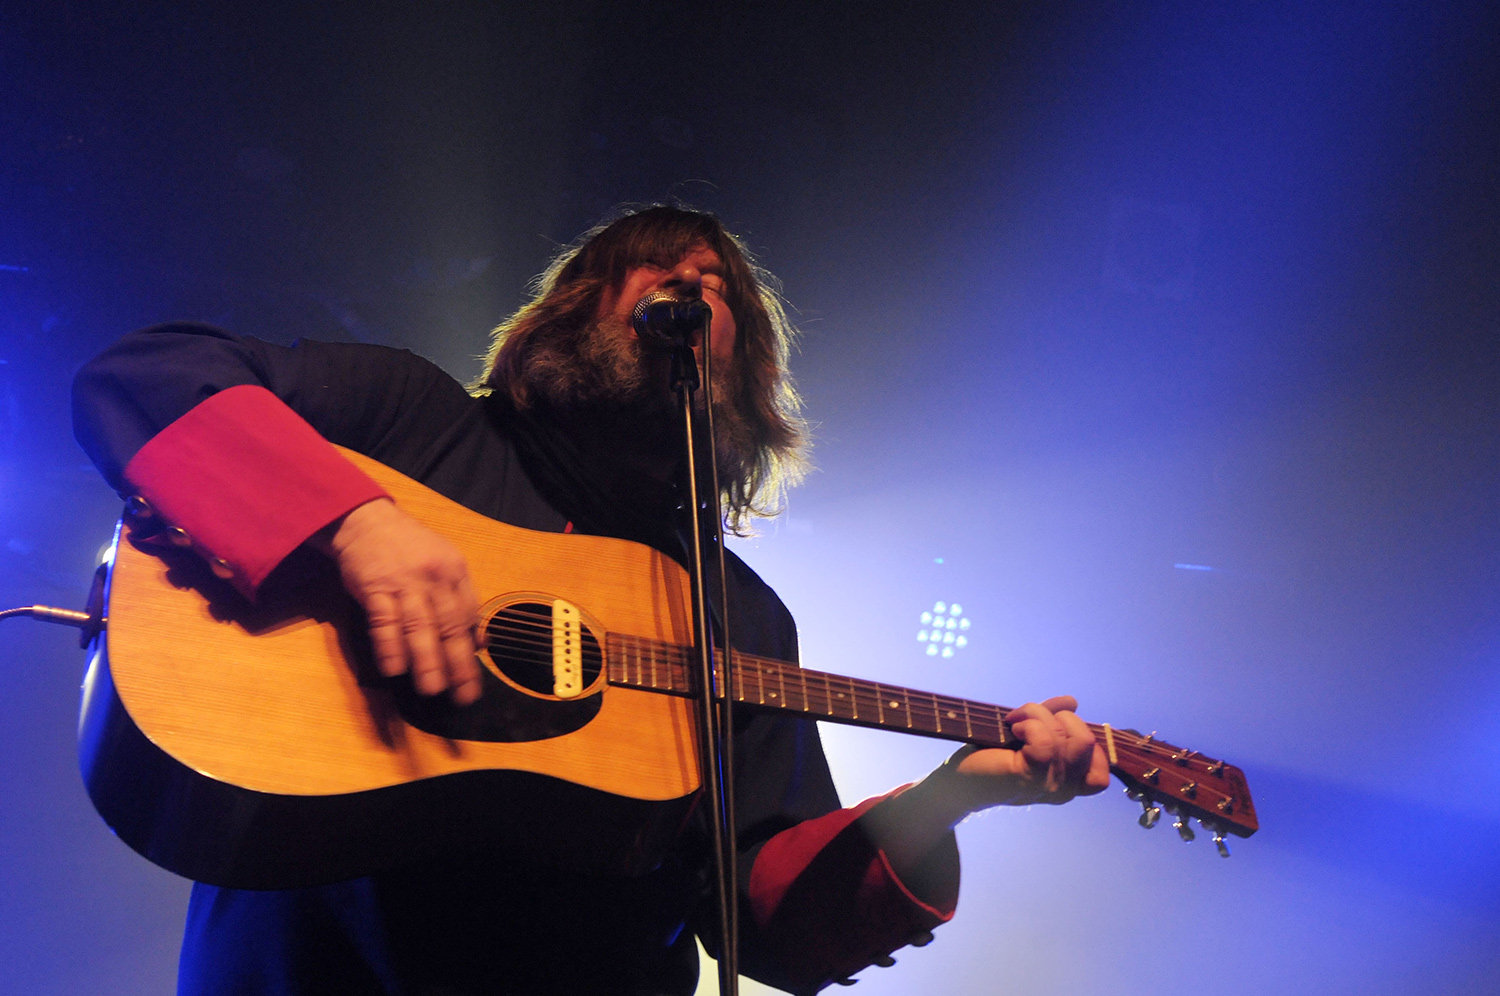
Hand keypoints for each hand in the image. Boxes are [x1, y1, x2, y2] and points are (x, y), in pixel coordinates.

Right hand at [320, 498, 482, 704]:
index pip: (469, 615)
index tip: (475, 678)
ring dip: (426, 660)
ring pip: (419, 627)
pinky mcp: (375, 587)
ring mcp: (404, 582)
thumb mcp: (445, 562)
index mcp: (455, 571)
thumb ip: (463, 600)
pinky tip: (394, 669)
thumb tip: (482, 642)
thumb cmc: (409, 546)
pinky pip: (384, 621)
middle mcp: (435, 577)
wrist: (366, 520)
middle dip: (457, 663)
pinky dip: (389, 646)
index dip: (472, 648)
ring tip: (432, 690)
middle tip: (463, 695)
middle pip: (449, 625)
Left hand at [944, 696, 1111, 809]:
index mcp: (1068, 785)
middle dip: (1059, 717)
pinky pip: (1046, 742)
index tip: (1055, 726)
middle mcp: (1064, 790)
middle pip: (1087, 741)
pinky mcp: (1029, 777)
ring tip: (1016, 722)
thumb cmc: (992, 755)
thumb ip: (1053, 719)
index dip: (1084, 738)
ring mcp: (1048, 786)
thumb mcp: (1030, 732)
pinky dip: (1029, 724)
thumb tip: (1072, 701)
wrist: (958, 779)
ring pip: (1069, 738)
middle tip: (1029, 718)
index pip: (1102, 771)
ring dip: (1039, 716)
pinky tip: (1012, 728)